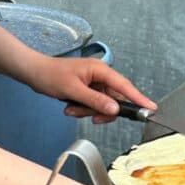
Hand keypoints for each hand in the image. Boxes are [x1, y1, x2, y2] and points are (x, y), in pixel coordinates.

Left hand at [26, 53, 155, 123]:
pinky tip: (69, 107)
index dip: (138, 98)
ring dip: (88, 111)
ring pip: (102, 105)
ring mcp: (94, 83)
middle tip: (88, 115)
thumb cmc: (50, 75)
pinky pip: (92, 104)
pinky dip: (82, 109)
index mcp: (100, 69)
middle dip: (99, 110)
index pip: (124, 86)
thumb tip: (115, 110)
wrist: (33, 72)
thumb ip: (95, 101)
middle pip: (113, 99)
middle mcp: (100, 75)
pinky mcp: (87, 89)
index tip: (150, 108)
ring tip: (71, 108)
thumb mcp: (73, 90)